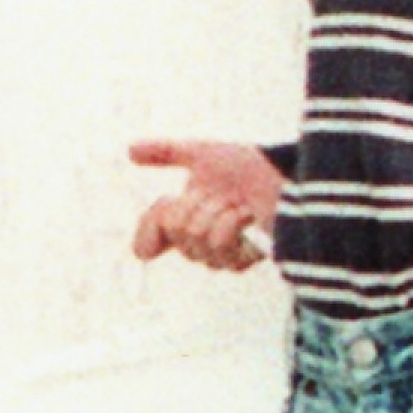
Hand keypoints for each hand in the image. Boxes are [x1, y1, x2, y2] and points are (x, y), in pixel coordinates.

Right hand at [129, 138, 285, 271]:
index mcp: (181, 225)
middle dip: (196, 202)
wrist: (283, 175)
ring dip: (217, 209)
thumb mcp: (203, 154)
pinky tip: (247, 216)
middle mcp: (195, 246)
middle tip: (220, 194)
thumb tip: (129, 150)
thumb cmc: (247, 168)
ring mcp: (216, 257)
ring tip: (238, 204)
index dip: (147, 231)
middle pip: (173, 228)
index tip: (165, 202)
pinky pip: (218, 243)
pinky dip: (232, 221)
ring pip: (194, 236)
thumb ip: (167, 152)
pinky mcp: (239, 262)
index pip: (148, 243)